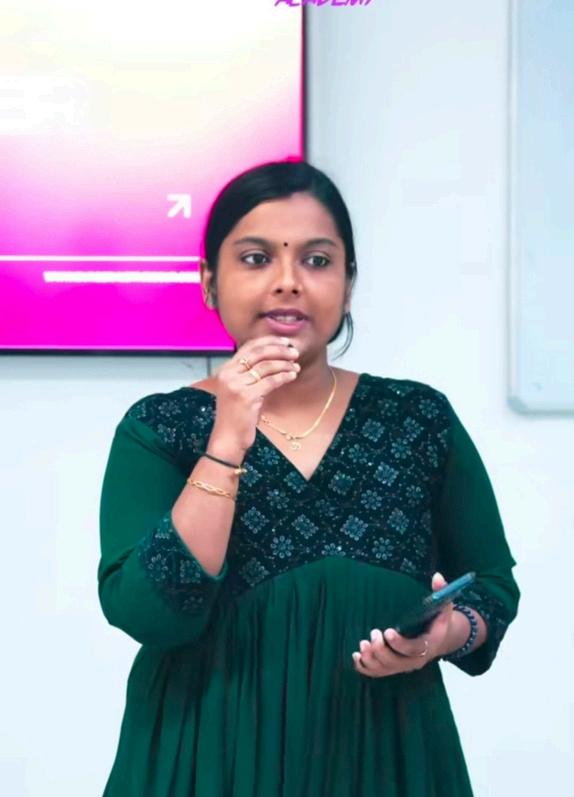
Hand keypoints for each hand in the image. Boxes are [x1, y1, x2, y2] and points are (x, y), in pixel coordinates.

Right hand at [208, 335, 300, 454]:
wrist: (228, 438)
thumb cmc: (236, 416)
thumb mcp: (239, 389)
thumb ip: (249, 373)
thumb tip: (274, 357)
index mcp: (225, 370)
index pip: (249, 346)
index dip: (268, 341)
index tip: (284, 342)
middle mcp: (228, 374)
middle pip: (258, 353)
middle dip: (279, 350)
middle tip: (294, 352)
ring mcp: (236, 385)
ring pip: (266, 366)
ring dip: (285, 364)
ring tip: (296, 366)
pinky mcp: (246, 397)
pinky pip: (270, 381)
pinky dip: (284, 376)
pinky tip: (292, 376)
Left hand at [352, 572, 453, 677]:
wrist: (441, 638)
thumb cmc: (439, 620)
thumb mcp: (444, 605)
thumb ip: (442, 591)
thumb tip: (438, 576)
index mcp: (429, 645)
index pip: (415, 650)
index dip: (399, 644)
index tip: (387, 631)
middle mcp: (417, 660)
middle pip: (397, 663)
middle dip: (381, 651)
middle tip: (373, 633)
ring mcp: (404, 666)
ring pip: (385, 670)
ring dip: (371, 659)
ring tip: (362, 644)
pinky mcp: (394, 667)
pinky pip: (378, 673)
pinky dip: (365, 668)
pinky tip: (356, 656)